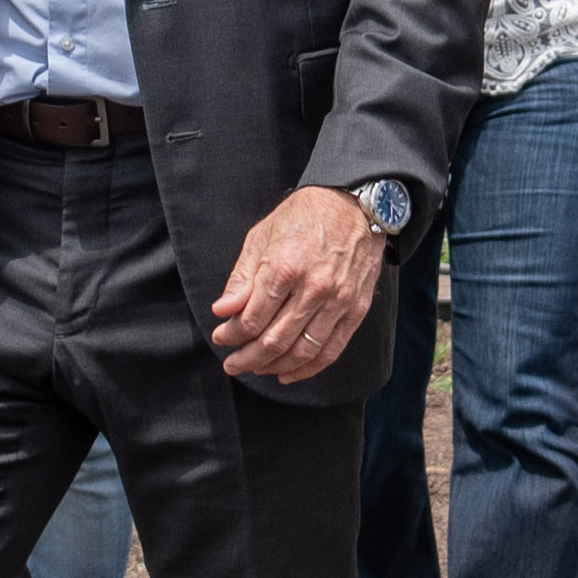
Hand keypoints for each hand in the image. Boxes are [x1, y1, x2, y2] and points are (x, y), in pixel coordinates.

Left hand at [209, 185, 388, 384]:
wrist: (355, 204)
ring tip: (257, 369)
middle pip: (273, 341)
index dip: (231, 335)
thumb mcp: (261, 236)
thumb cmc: (304, 216)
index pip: (251, 319)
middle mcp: (313, 289)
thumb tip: (222, 310)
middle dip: (247, 359)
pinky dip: (308, 369)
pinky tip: (288, 373)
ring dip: (274, 367)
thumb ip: (242, 278)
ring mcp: (338, 302)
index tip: (221, 336)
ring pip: (301, 352)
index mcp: (284, 268)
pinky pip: (331, 350)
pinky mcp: (356, 310)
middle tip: (232, 364)